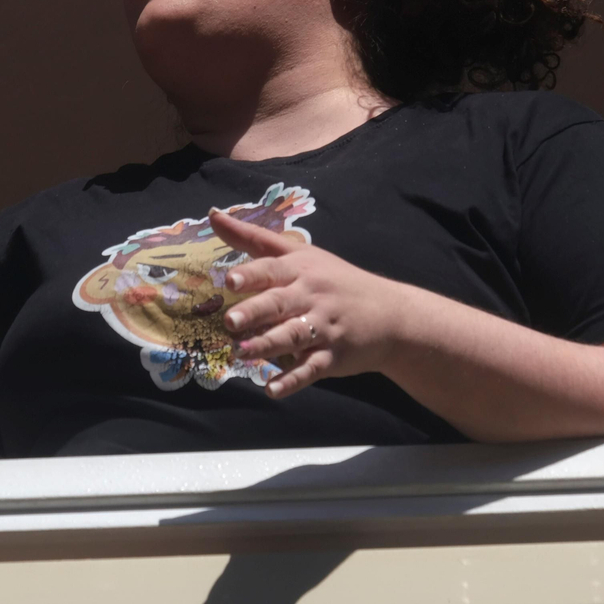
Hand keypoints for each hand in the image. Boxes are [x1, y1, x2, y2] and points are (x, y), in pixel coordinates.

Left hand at [209, 207, 407, 398]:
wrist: (390, 314)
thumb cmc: (334, 279)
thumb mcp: (299, 253)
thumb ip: (254, 238)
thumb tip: (213, 214)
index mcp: (300, 270)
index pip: (272, 269)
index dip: (251, 275)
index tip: (229, 280)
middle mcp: (310, 296)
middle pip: (280, 303)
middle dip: (256, 311)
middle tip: (231, 321)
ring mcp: (323, 327)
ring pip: (293, 336)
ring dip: (267, 345)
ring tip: (241, 353)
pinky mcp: (333, 356)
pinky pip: (311, 369)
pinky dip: (293, 380)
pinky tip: (272, 390)